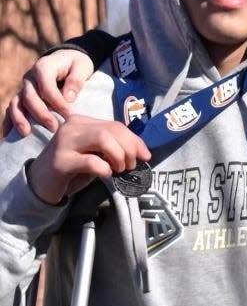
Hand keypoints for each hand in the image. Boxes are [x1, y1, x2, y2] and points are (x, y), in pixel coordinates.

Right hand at [2, 50, 94, 136]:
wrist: (66, 61)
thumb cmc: (76, 64)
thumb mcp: (82, 67)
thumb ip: (76, 80)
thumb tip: (68, 98)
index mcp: (44, 67)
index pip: (46, 87)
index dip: (57, 102)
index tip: (69, 115)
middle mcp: (30, 77)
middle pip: (29, 97)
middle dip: (41, 114)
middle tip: (54, 128)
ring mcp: (24, 88)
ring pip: (16, 103)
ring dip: (20, 119)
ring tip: (26, 133)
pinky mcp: (23, 97)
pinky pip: (12, 109)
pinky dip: (9, 121)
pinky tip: (8, 135)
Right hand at [27, 115, 150, 204]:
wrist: (41, 184)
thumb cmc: (73, 168)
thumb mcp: (95, 153)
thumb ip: (114, 147)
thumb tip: (142, 151)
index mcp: (82, 122)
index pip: (116, 125)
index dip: (135, 140)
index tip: (145, 155)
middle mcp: (72, 127)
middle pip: (112, 130)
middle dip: (129, 148)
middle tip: (131, 165)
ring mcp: (64, 143)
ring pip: (103, 139)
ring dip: (118, 156)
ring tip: (119, 169)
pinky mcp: (60, 161)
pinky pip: (91, 161)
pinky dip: (104, 168)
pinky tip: (105, 174)